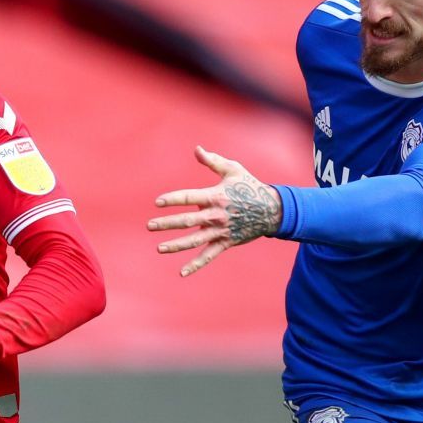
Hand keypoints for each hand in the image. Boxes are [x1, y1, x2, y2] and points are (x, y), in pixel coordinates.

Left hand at [148, 145, 281, 275]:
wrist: (272, 209)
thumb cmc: (249, 186)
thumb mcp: (233, 170)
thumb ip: (213, 161)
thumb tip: (196, 149)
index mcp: (215, 196)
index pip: (189, 197)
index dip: (173, 199)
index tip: (158, 202)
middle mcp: (216, 215)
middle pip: (187, 221)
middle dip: (167, 224)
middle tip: (149, 226)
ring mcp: (220, 231)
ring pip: (195, 240)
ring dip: (176, 245)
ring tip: (159, 248)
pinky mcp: (225, 242)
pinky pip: (208, 256)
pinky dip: (196, 265)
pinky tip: (181, 273)